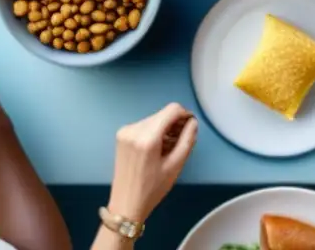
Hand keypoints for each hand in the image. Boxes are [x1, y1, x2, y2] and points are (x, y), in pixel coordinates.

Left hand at [106, 104, 198, 223]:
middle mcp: (134, 129)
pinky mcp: (121, 135)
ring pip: (153, 119)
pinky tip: (155, 150)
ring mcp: (125, 131)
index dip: (185, 115)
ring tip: (167, 149)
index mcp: (147, 136)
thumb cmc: (152, 189)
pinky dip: (153, 133)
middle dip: (174, 125)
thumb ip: (187, 140)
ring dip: (164, 129)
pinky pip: (143, 126)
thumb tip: (192, 123)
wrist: (126, 204)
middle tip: (179, 143)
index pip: (172, 109)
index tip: (189, 129)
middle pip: (162, 114)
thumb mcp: (175, 166)